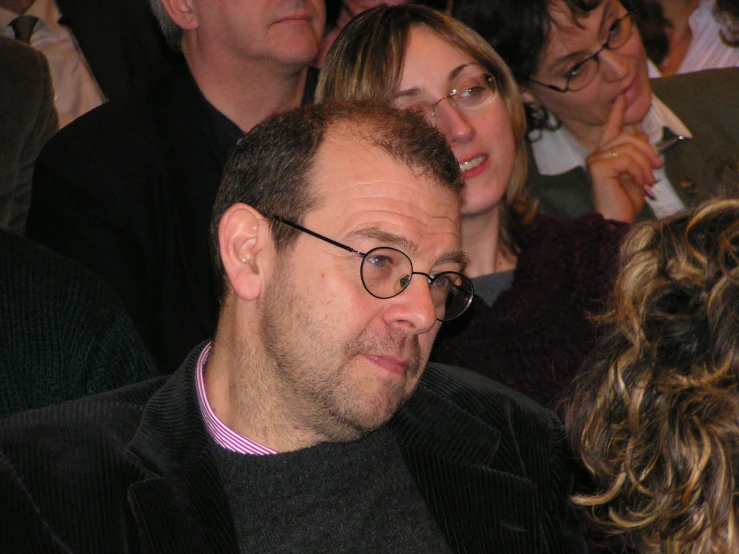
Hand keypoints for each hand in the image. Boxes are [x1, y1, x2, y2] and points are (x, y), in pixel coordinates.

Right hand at [585, 94, 662, 222]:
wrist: (615, 221)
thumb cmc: (624, 203)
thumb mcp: (638, 174)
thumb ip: (638, 154)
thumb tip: (643, 135)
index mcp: (605, 155)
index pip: (612, 128)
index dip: (618, 112)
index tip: (623, 96)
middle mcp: (597, 155)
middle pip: (627, 137)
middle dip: (648, 151)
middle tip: (657, 168)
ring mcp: (595, 160)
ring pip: (629, 147)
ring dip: (645, 164)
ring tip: (649, 180)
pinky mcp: (598, 167)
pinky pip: (626, 159)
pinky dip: (639, 171)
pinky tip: (641, 182)